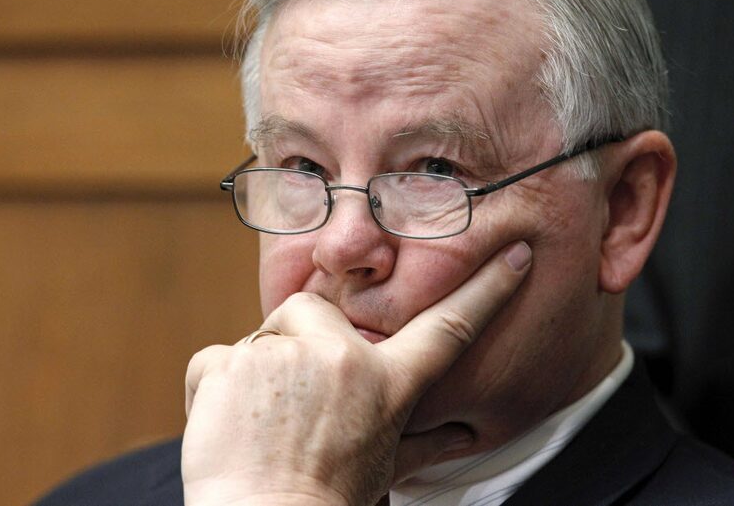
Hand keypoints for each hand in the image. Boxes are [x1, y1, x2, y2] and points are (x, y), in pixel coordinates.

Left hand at [182, 241, 531, 505]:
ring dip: (260, 374)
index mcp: (385, 385)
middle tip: (296, 400)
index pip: (448, 328)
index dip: (487, 288)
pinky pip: (219, 358)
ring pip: (265, 336)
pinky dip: (217, 388)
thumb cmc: (325, 500)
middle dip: (300, 340)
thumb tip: (468, 432)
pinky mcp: (227, 362)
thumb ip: (423, 440)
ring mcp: (282, 355)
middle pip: (315, 308)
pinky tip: (231, 425)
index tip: (516, 253)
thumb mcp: (384, 467)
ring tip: (264, 426)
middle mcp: (339, 357)